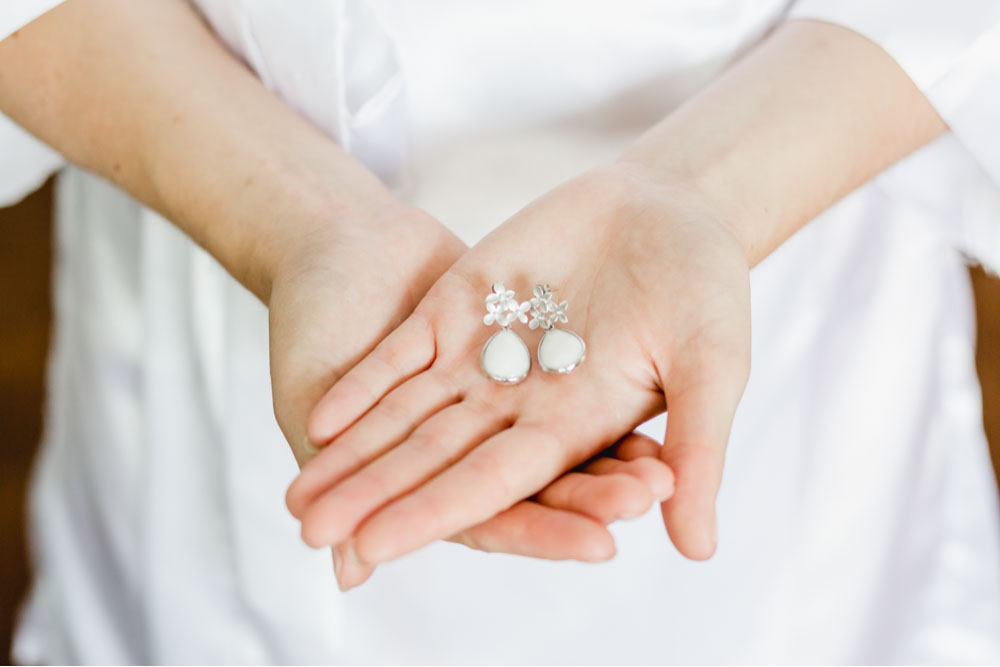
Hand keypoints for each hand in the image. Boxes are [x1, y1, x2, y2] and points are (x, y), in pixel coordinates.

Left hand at [289, 164, 751, 568]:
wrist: (671, 209)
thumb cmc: (706, 287)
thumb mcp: (711, 365)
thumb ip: (701, 448)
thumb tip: (701, 552)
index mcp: (574, 426)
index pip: (495, 481)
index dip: (436, 511)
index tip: (377, 548)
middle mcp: (519, 403)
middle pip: (434, 459)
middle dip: (375, 496)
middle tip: (311, 533)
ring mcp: (485, 354)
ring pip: (407, 415)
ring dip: (354, 454)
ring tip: (297, 497)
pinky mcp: (462, 306)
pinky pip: (404, 353)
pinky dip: (367, 383)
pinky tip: (323, 418)